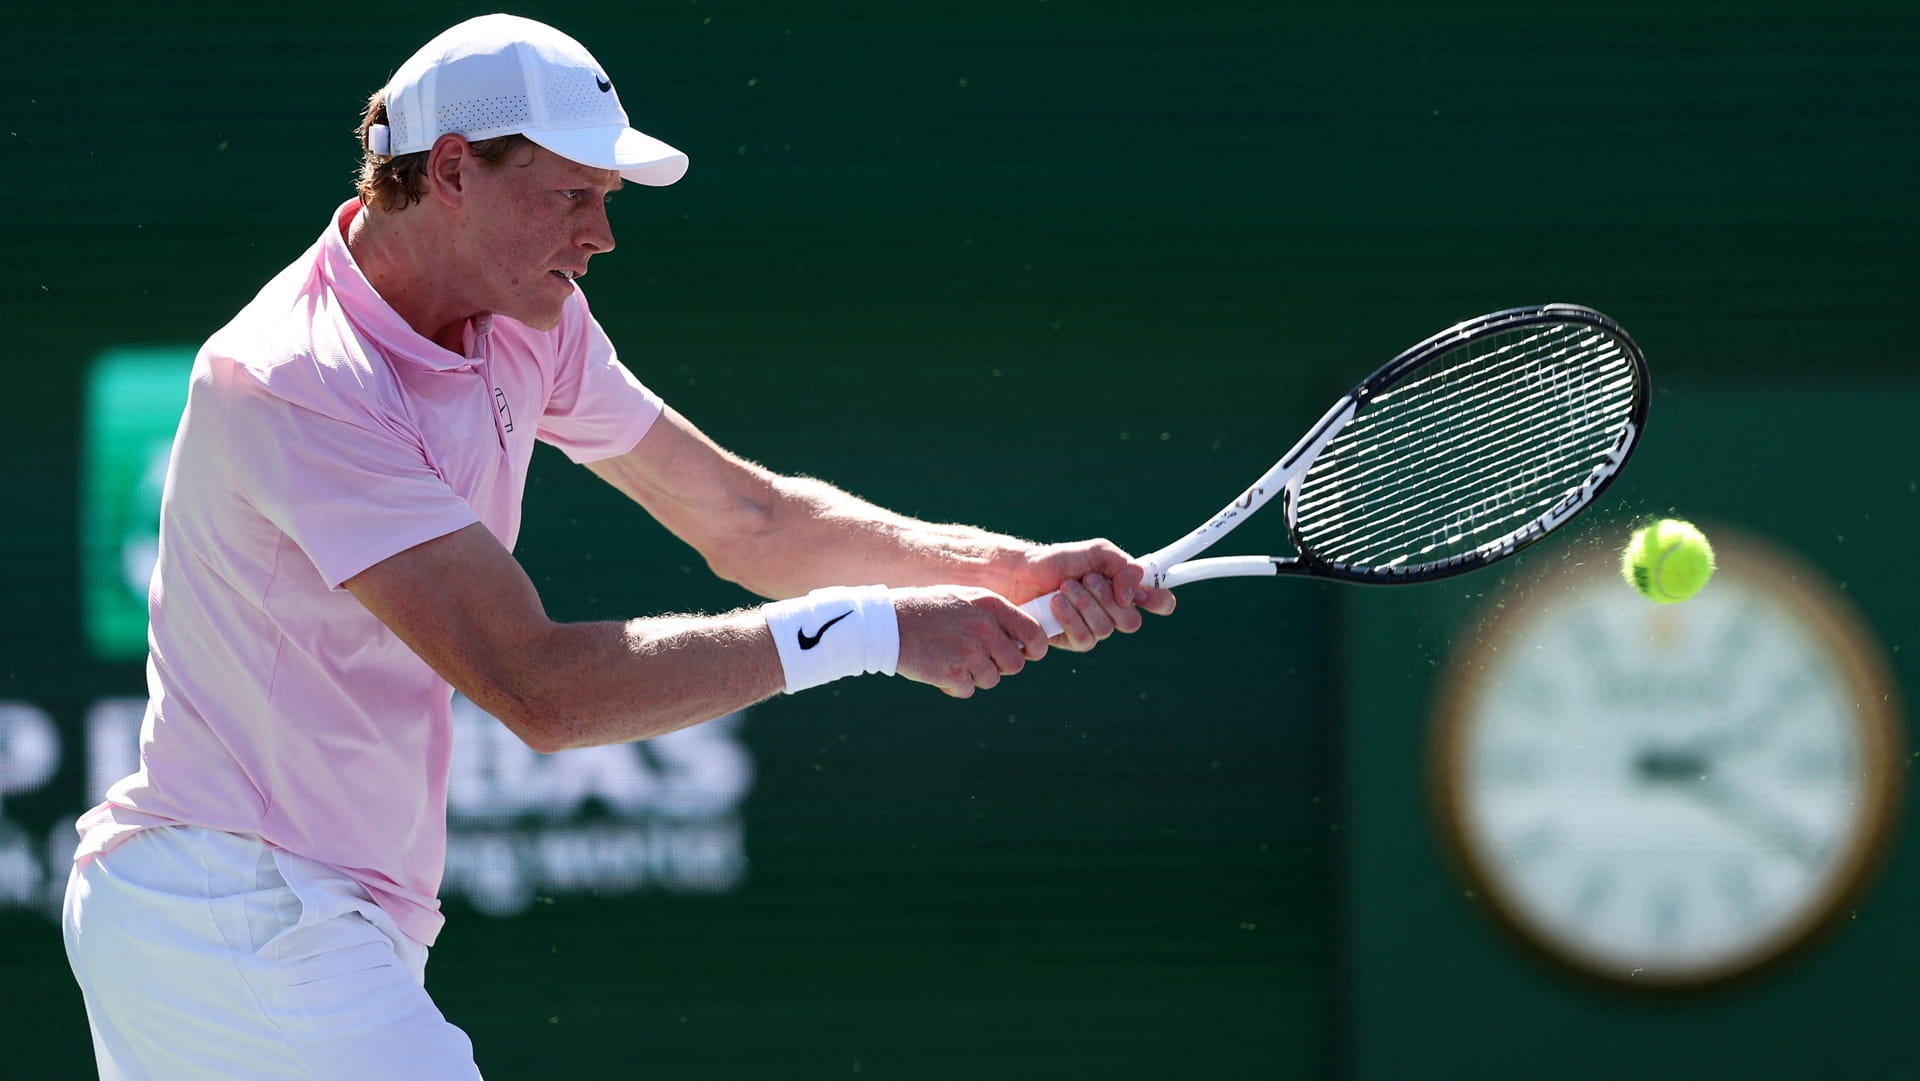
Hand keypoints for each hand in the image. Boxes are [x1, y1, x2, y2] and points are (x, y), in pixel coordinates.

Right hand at [892, 586, 1049, 698]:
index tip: (1025, 654)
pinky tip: (938, 669)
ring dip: (973, 676)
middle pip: (1015, 664)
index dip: (1034, 649)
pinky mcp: (953, 673)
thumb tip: (1019, 639)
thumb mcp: (963, 599)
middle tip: (975, 659)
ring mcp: (970, 652)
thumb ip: (992, 616)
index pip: (1034, 634)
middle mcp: (985, 628)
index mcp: (991, 605)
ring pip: (991, 679)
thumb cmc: (924, 610)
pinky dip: (954, 686)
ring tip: (950, 658)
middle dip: (999, 666)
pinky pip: (968, 690)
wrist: (886, 623)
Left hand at [1016, 539, 1176, 650]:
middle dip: (1108, 599)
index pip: (1158, 601)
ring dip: (1084, 604)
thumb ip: (1123, 565)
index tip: (1151, 596)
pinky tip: (1056, 604)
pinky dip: (1070, 619)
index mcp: (1126, 589)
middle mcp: (1114, 612)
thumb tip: (1133, 593)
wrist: (1022, 574)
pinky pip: (1085, 640)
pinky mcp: (1073, 641)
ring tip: (1064, 587)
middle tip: (1087, 579)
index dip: (1161, 601)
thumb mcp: (1096, 552)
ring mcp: (1094, 628)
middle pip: (1132, 622)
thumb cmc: (1059, 561)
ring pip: (1106, 630)